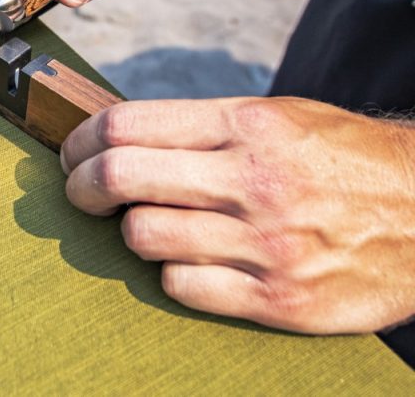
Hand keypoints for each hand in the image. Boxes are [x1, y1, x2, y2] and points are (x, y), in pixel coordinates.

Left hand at [60, 96, 414, 333]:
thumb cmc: (343, 160)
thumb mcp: (279, 118)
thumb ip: (201, 128)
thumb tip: (118, 138)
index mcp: (248, 125)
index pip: (125, 125)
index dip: (81, 141)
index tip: (73, 154)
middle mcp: (253, 181)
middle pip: (120, 177)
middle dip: (82, 186)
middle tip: (80, 192)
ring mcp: (265, 243)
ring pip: (143, 236)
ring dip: (133, 232)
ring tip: (151, 226)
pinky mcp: (277, 298)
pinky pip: (181, 287)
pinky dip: (173, 274)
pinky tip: (192, 261)